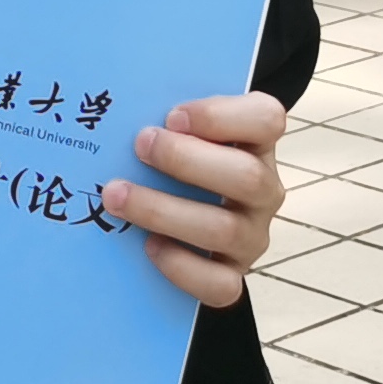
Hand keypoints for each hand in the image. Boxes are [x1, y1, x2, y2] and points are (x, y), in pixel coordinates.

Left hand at [106, 92, 287, 307]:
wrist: (185, 215)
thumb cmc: (176, 157)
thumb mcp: (178, 129)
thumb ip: (161, 112)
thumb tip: (114, 100)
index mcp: (256, 142)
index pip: (268, 119)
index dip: (222, 116)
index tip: (173, 115)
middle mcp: (263, 189)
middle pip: (246, 176)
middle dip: (186, 160)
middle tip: (139, 145)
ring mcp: (252, 235)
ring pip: (224, 229)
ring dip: (163, 210)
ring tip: (115, 195)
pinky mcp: (234, 273)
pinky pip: (221, 284)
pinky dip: (182, 267)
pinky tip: (148, 246)